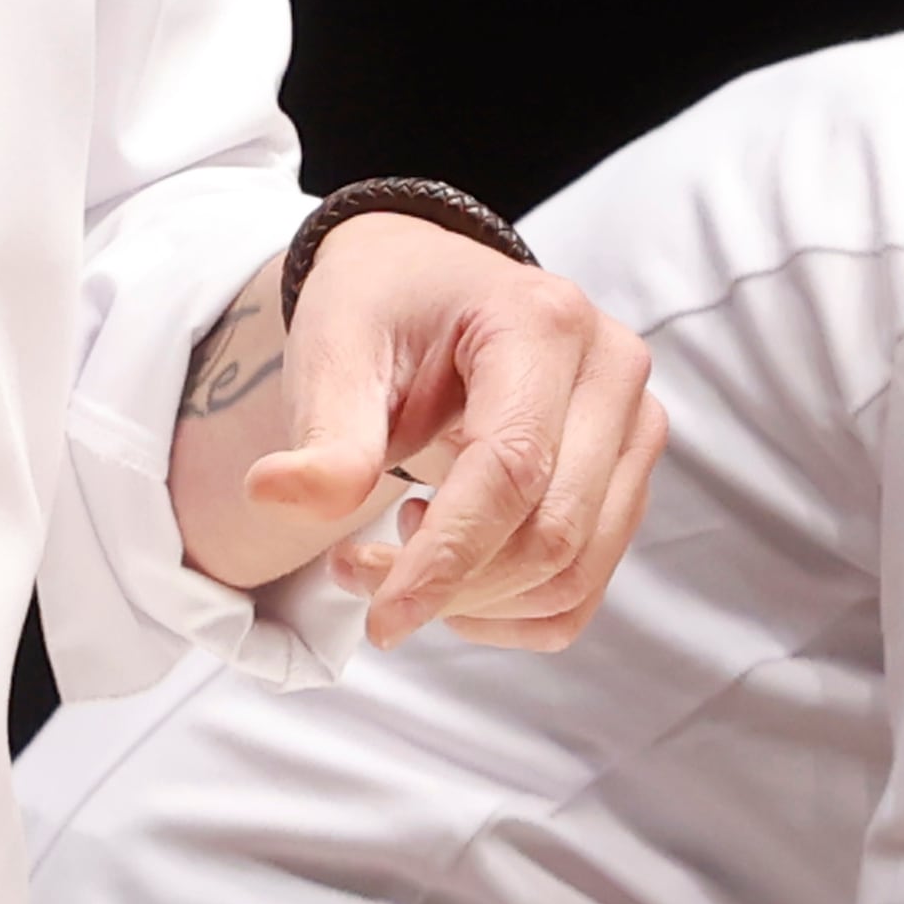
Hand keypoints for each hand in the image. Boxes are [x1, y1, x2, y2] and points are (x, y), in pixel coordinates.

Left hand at [252, 219, 666, 650]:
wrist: (423, 284)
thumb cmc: (379, 306)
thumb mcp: (335, 349)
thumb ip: (323, 434)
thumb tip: (271, 496)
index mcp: (542, 322)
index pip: (512, 470)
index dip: (448, 558)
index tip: (380, 619)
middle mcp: (610, 370)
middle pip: (552, 533)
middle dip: (452, 584)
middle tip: (354, 568)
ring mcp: (633, 424)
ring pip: (574, 572)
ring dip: (475, 602)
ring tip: (392, 550)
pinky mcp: (627, 474)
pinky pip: (583, 586)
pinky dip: (508, 609)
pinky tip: (446, 560)